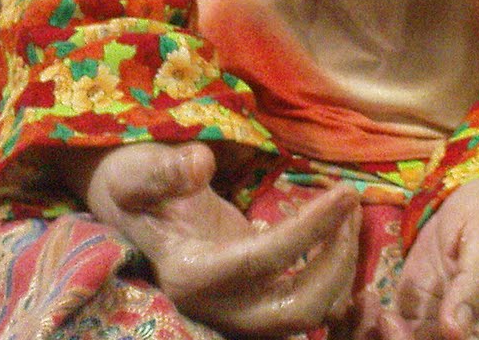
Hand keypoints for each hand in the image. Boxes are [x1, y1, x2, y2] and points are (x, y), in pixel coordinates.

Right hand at [71, 141, 360, 337]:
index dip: (312, 228)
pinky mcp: (255, 299)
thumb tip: (198, 164)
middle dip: (337, 262)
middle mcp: (217, 305)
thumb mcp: (137, 169)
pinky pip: (307, 306)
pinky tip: (344, 240)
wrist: (128, 207)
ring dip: (341, 270)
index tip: (344, 192)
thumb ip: (163, 169)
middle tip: (351, 208)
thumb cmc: (133, 183)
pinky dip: (336, 281)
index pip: (266, 260)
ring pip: (309, 314)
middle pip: (297, 309)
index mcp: (191, 275)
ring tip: (350, 214)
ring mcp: (238, 308)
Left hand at [388, 178, 478, 339]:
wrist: (478, 201)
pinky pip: (395, 332)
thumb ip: (476, 284)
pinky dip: (378, 327)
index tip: (400, 324)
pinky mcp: (415, 312)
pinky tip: (369, 303)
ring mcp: (437, 322)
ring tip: (381, 313)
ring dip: (389, 337)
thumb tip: (456, 332)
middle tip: (387, 320)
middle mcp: (465, 329)